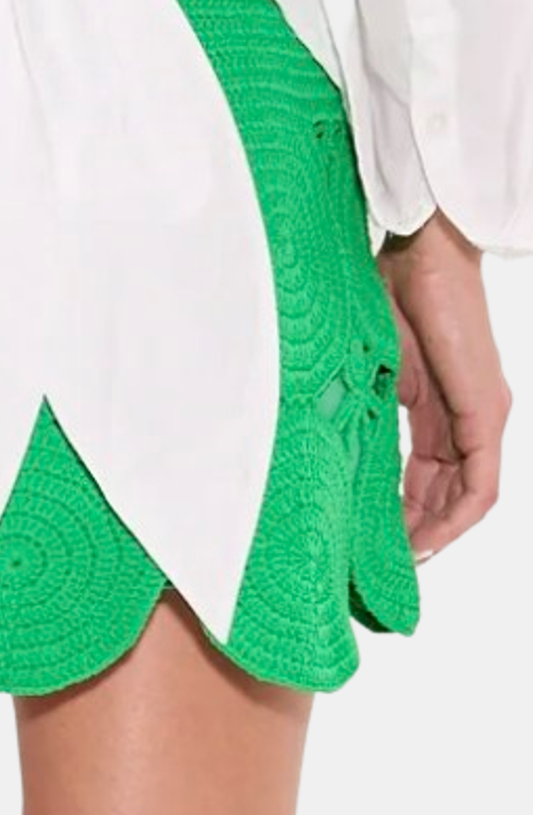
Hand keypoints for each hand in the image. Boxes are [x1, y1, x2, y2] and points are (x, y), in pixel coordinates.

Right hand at [377, 208, 512, 561]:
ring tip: (402, 560)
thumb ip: (361, 409)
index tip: (375, 539)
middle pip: (452, 494)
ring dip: (438, 532)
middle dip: (420, 533)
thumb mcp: (369, 369)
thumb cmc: (389, 291)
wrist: (421, 251)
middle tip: (385, 563)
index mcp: (444, 405)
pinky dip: (456, 517)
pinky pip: (480, 485)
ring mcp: (484, 415)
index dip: (407, 513)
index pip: (431, 476)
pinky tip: (429, 539)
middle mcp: (472, 416)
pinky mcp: (486, 412)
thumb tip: (327, 446)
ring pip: (468, 496)